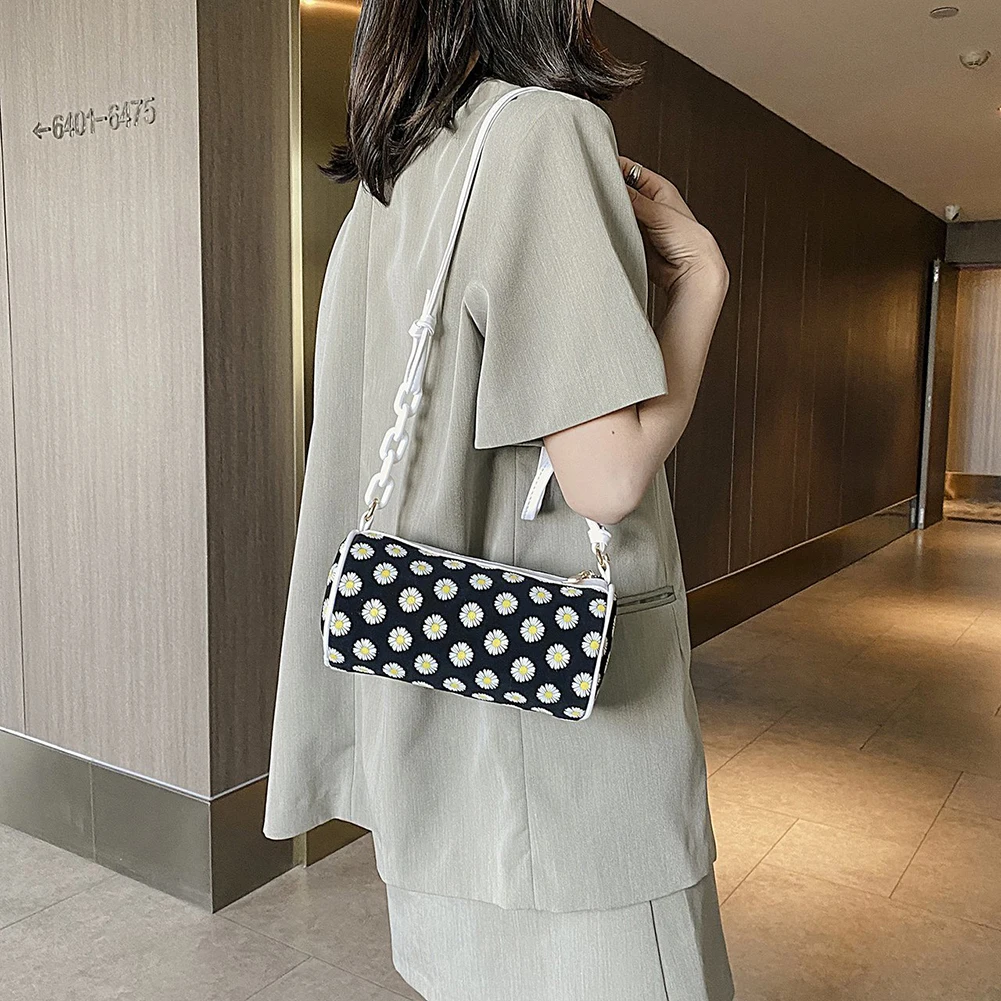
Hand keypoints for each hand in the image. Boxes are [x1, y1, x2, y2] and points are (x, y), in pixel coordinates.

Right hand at [618, 156, 728, 296]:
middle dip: (613, 195)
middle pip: (622, 192)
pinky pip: (618, 232)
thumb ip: (634, 200)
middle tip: (604, 198)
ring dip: (613, 216)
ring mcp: (641, 223)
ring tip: (611, 218)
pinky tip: (613, 233)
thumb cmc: (689, 240)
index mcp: (659, 188)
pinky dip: (613, 232)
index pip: (631, 171)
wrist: (690, 271)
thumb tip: (614, 188)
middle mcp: (650, 204)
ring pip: (618, 213)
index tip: (602, 173)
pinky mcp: (635, 241)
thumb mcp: (659, 213)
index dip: (616, 168)